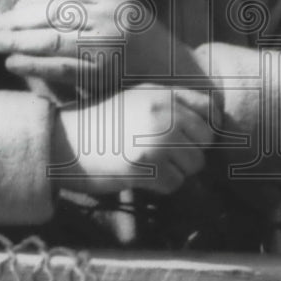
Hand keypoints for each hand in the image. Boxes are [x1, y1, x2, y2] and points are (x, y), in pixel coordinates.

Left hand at [0, 0, 193, 89]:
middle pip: (50, 16)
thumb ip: (87, 2)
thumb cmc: (146, 51)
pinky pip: (60, 69)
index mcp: (114, 3)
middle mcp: (111, 19)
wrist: (183, 82)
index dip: (29, 4)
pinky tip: (13, 66)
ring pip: (51, 41)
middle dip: (15, 23)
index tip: (9, 12)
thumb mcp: (122, 16)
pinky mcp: (104, 75)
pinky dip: (33, 66)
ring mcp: (108, 46)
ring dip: (16, 43)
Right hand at [52, 84, 214, 196]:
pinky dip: (161, 185)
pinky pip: (175, 184)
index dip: (202, 130)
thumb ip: (173, 103)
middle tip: (161, 155)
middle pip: (205, 143)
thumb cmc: (104, 123)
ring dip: (176, 170)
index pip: (210, 113)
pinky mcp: (145, 167)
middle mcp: (163, 114)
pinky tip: (140, 175)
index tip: (185, 139)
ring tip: (148, 163)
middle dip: (189, 153)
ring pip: (193, 165)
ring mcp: (155, 140)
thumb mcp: (138, 98)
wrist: (66, 141)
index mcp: (163, 94)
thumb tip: (215, 121)